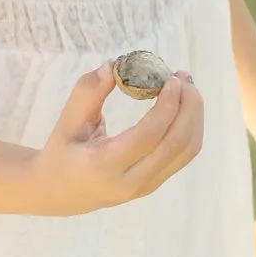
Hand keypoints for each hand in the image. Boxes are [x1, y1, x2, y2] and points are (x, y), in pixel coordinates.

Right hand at [29, 63, 203, 216]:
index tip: (171, 79)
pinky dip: (190, 127)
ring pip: (187, 150)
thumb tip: (114, 64)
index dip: (166, 106)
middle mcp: (130, 182)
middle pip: (176, 144)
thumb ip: (87, 92)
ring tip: (187, 87)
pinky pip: (183, 155)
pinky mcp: (155, 183)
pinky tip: (183, 106)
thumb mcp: (67, 121)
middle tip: (183, 77)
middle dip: (188, 106)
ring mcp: (146, 186)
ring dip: (194, 115)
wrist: (61, 192)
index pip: (147, 136)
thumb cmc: (62, 152)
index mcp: (104, 166)